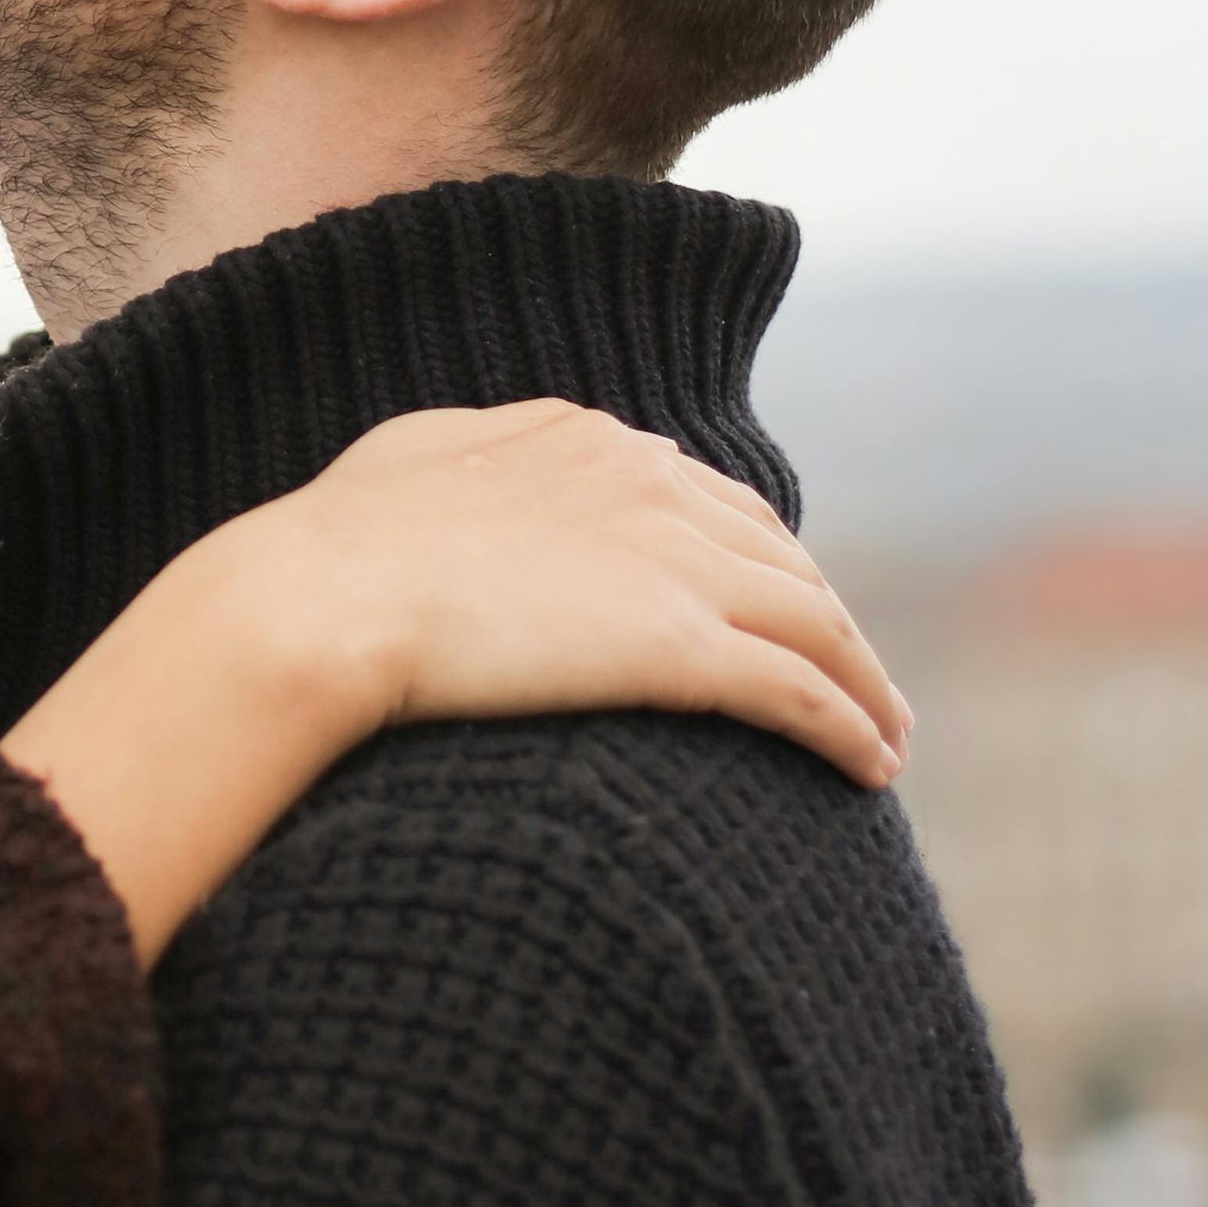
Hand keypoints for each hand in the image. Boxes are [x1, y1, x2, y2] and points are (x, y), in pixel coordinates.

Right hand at [3, 401, 906, 975]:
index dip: (755, 558)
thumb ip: (468, 458)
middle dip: (827, 616)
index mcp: (587, 439)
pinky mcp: (683, 649)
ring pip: (816, 623)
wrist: (319, 599)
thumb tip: (472, 466)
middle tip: (858, 676)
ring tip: (887, 734)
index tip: (775, 606)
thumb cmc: (334, 545)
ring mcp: (674, 565)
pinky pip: (801, 693)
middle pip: (782, 557)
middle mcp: (651, 484)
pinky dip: (850, 728)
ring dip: (865, 680)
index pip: (710, 497)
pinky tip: (872, 768)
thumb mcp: (408, 463)